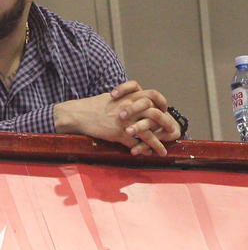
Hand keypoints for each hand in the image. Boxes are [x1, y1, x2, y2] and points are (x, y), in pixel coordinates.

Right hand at [53, 83, 179, 155]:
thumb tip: (133, 100)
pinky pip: (136, 143)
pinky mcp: (118, 133)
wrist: (77, 114)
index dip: (162, 103)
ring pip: (148, 131)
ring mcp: (124, 120)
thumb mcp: (111, 98)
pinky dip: (144, 150)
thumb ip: (125, 98)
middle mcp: (129, 107)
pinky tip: (148, 154)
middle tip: (172, 131)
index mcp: (128, 97)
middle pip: (155, 112)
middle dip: (167, 123)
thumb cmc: (92, 106)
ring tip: (163, 151)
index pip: (152, 95)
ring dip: (158, 143)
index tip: (165, 111)